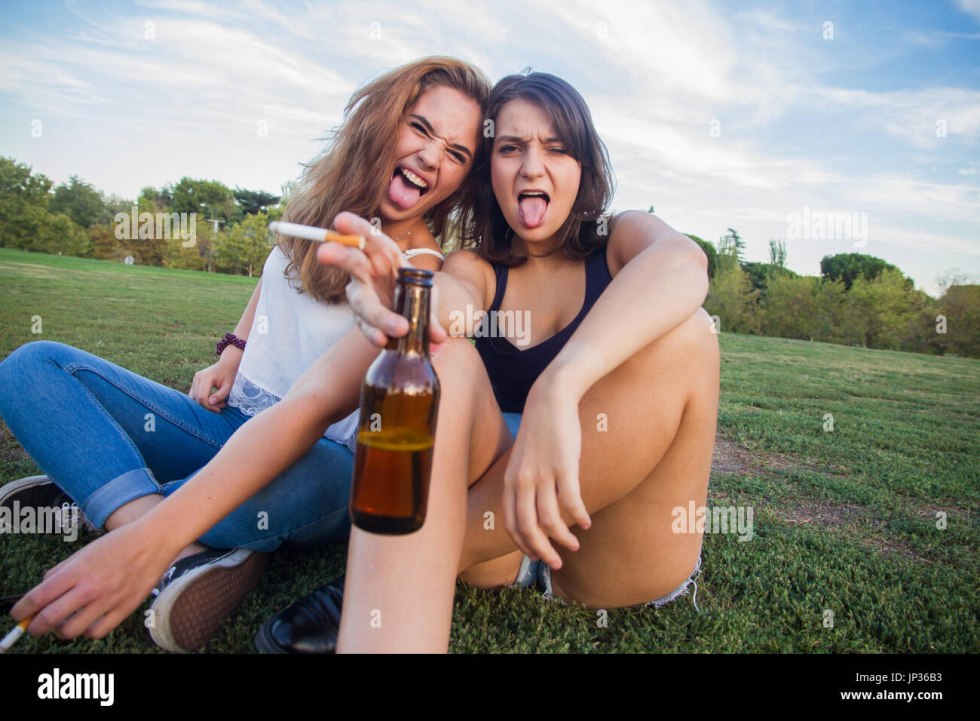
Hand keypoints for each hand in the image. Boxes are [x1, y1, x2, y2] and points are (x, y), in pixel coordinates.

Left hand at [10, 521, 176, 640]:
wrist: (154, 540)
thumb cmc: (120, 543)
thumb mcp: (84, 551)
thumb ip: (62, 571)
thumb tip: (42, 591)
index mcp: (77, 570)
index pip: (39, 597)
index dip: (22, 611)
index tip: (18, 615)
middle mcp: (90, 587)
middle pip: (50, 618)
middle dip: (35, 627)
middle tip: (34, 627)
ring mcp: (108, 600)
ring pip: (71, 630)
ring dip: (61, 631)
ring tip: (64, 624)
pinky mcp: (124, 609)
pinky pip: (97, 632)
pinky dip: (87, 631)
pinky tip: (88, 622)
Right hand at [189, 350, 240, 411]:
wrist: (226, 365)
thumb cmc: (228, 375)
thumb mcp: (228, 386)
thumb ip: (220, 395)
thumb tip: (210, 403)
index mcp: (205, 378)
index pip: (202, 397)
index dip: (209, 406)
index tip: (218, 409)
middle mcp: (197, 378)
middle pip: (197, 398)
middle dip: (208, 406)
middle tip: (220, 406)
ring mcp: (194, 379)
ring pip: (194, 398)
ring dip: (204, 404)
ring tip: (217, 403)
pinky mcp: (194, 382)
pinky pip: (194, 394)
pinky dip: (201, 400)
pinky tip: (212, 400)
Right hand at [316, 212, 447, 347]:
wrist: (410, 318)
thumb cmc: (415, 295)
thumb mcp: (427, 297)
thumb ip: (430, 312)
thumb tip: (438, 335)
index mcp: (385, 255)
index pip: (369, 237)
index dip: (355, 228)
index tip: (340, 220)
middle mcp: (367, 272)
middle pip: (351, 261)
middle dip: (338, 256)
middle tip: (324, 253)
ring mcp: (362, 296)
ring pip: (361, 302)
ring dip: (379, 315)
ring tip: (399, 328)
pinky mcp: (362, 319)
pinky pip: (365, 326)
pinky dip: (375, 334)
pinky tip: (383, 341)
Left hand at [502, 379, 591, 570]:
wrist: (550, 397)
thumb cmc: (539, 430)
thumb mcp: (522, 459)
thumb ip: (523, 483)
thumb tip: (533, 509)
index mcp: (510, 481)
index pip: (511, 524)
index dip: (523, 544)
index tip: (536, 555)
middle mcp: (522, 480)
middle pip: (529, 528)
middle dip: (542, 550)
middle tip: (556, 563)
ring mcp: (543, 474)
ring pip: (550, 519)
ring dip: (563, 538)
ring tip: (574, 545)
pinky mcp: (564, 466)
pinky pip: (571, 501)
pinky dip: (579, 516)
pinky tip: (587, 523)